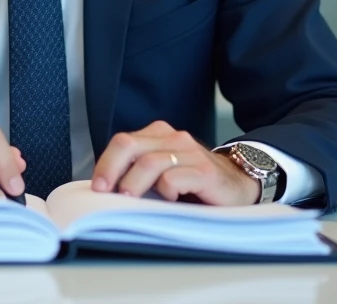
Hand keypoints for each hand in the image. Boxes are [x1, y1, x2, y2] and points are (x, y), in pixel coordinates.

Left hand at [90, 120, 259, 205]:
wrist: (240, 184)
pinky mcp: (204, 171)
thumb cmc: (195, 183)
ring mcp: (189, 152)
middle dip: (111, 170)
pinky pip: (174, 176)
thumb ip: (139, 172)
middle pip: (129, 146)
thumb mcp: (163, 172)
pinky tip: (169, 199)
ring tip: (130, 201)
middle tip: (105, 193)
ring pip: (149, 162)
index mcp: (158, 135)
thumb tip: (105, 189)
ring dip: (134, 184)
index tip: (97, 188)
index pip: (122, 142)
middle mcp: (173, 138)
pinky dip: (165, 190)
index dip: (105, 164)